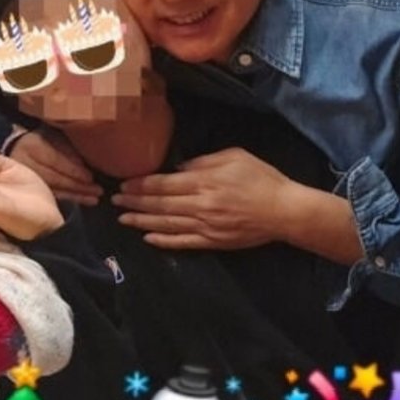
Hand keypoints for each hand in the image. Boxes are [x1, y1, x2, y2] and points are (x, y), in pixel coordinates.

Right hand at [6, 128, 102, 205]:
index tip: (90, 177)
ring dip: (76, 195)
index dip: (73, 170)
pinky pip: (52, 196)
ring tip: (94, 198)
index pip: (54, 160)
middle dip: (77, 185)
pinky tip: (84, 200)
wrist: (20, 147)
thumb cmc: (44, 139)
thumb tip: (84, 164)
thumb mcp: (55, 136)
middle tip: (97, 190)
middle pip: (53, 178)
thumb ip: (67, 148)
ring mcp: (26, 179)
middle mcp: (25, 164)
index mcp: (32, 146)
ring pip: (53, 190)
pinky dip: (70, 198)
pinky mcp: (31, 189)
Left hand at [111, 148, 293, 248]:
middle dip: (134, 203)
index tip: (123, 185)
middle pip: (159, 205)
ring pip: (166, 225)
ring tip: (123, 219)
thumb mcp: (233, 156)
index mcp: (204, 182)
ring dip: (142, 222)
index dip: (140, 185)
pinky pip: (183, 242)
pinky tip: (147, 239)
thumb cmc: (261, 178)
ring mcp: (205, 226)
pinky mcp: (213, 242)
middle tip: (114, 202)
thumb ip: (203, 161)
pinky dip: (163, 241)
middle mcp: (200, 206)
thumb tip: (178, 168)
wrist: (284, 211)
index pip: (163, 185)